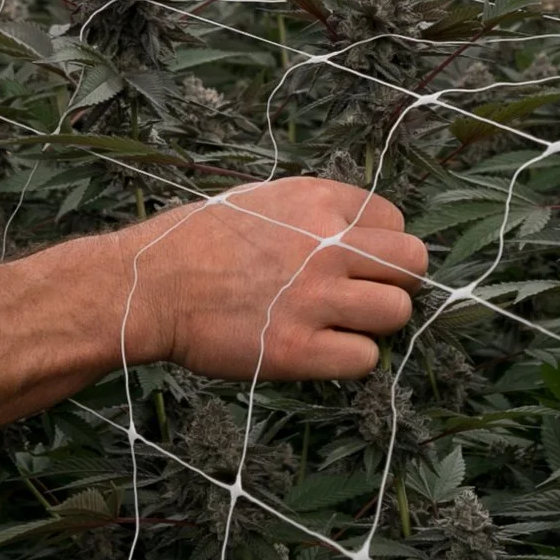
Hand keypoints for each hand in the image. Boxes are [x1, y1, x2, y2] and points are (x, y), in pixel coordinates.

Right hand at [120, 179, 429, 381]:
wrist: (146, 285)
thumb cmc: (196, 242)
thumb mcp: (263, 200)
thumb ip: (316, 214)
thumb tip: (359, 236)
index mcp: (318, 201)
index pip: (395, 221)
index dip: (381, 245)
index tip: (356, 261)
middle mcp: (326, 245)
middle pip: (412, 264)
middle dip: (394, 282)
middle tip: (361, 296)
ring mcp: (314, 299)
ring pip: (396, 312)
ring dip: (375, 323)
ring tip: (340, 325)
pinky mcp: (297, 350)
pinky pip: (365, 359)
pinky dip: (349, 359)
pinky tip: (320, 351)